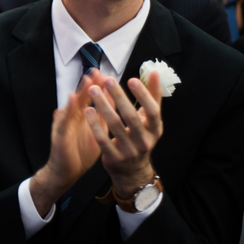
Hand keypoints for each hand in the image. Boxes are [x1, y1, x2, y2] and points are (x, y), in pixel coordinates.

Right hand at [29, 72, 101, 213]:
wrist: (67, 172)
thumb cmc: (80, 153)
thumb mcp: (96, 132)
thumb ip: (102, 117)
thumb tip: (112, 103)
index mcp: (83, 118)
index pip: (91, 99)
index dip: (99, 87)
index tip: (107, 74)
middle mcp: (73, 118)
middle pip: (82, 98)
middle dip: (90, 84)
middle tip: (97, 70)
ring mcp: (65, 125)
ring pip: (72, 105)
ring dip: (79, 92)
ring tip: (87, 79)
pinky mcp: (60, 134)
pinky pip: (63, 120)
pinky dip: (67, 109)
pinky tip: (71, 99)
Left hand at [85, 72, 164, 202]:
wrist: (132, 171)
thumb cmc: (140, 138)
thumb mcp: (150, 121)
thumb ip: (153, 97)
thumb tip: (155, 72)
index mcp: (155, 130)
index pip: (153, 111)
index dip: (144, 95)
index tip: (131, 79)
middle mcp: (145, 141)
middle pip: (131, 116)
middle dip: (118, 96)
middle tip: (107, 80)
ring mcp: (129, 151)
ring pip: (115, 125)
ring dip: (103, 106)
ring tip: (93, 90)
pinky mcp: (114, 157)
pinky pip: (102, 139)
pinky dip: (95, 124)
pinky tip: (88, 110)